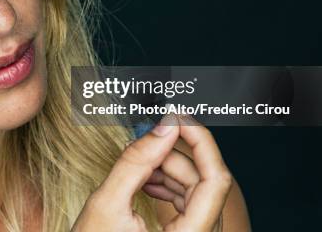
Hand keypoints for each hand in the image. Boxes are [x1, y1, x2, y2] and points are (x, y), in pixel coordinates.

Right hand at [71, 114, 232, 230]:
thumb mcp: (107, 204)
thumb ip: (136, 161)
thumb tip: (163, 127)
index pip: (215, 181)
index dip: (201, 143)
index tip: (179, 119)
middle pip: (203, 183)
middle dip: (172, 157)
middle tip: (144, 143)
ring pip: (195, 190)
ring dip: (166, 171)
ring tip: (137, 169)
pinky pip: (187, 202)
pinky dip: (166, 185)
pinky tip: (144, 181)